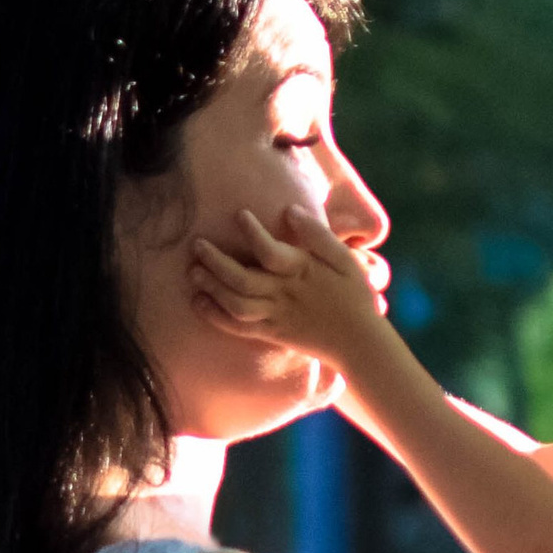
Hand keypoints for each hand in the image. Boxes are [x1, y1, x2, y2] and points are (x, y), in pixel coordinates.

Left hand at [190, 202, 390, 367]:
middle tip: (197, 244)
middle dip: (215, 261)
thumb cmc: (354, 296)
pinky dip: (215, 316)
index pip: (270, 250)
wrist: (358, 342)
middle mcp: (284, 294)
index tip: (239, 214)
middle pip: (241, 279)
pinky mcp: (270, 333)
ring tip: (193, 271)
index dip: (251, 232)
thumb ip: (318, 235)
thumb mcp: (346, 260)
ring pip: (235, 303)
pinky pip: (238, 327)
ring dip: (211, 287)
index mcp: (302, 271)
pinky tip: (199, 302)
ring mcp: (275, 316)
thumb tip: (290, 210)